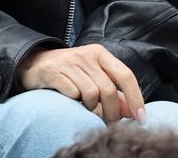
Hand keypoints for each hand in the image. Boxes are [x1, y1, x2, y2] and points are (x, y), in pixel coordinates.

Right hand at [16, 44, 144, 123]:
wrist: (36, 63)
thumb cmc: (71, 72)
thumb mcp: (94, 76)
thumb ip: (114, 93)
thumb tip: (131, 112)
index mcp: (100, 54)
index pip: (125, 75)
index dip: (136, 99)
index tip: (141, 119)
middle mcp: (87, 55)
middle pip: (109, 90)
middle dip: (112, 113)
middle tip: (109, 122)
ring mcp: (69, 62)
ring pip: (92, 94)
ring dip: (92, 109)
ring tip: (87, 108)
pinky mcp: (54, 72)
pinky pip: (73, 94)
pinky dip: (76, 103)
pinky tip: (72, 101)